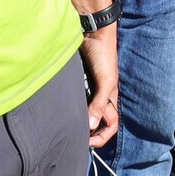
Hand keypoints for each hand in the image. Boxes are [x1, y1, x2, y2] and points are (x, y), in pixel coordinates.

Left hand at [80, 26, 119, 146]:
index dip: (103, 136)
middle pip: (97, 121)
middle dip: (89, 133)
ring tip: (68, 129)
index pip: (112, 125)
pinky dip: (70, 106)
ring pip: (85, 111)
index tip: (89, 142)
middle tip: (76, 140)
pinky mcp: (77, 81)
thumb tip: (91, 127)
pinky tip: (62, 110)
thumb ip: (100, 104)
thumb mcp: (106, 81)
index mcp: (111, 97)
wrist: (91, 33)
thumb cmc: (103, 55)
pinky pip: (75, 98)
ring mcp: (88, 88)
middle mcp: (100, 95)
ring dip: (79, 120)